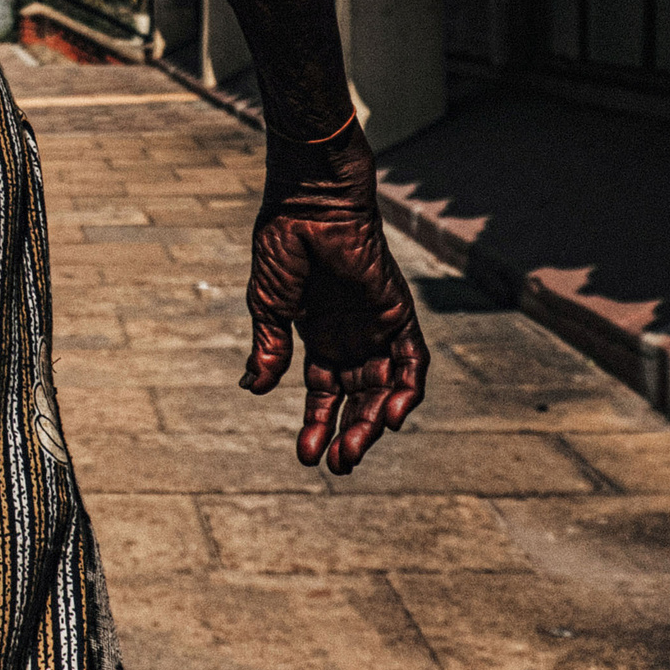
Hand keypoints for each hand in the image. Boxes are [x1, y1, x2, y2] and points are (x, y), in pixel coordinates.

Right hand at [238, 119, 427, 473]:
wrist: (310, 203)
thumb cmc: (284, 243)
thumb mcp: (269, 305)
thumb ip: (268, 348)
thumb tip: (255, 390)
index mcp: (319, 334)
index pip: (325, 391)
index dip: (317, 424)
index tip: (306, 456)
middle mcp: (351, 335)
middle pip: (358, 397)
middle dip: (350, 433)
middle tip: (337, 465)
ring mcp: (377, 326)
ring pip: (386, 387)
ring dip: (375, 421)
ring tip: (355, 451)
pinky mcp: (398, 313)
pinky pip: (413, 362)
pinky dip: (408, 390)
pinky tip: (392, 417)